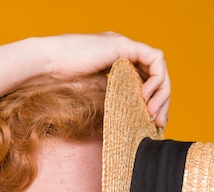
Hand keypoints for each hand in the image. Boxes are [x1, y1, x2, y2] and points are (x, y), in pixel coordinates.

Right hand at [44, 32, 169, 127]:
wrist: (50, 65)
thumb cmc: (63, 82)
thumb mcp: (96, 94)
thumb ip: (113, 99)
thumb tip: (129, 121)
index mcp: (119, 64)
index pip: (148, 81)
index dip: (155, 102)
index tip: (154, 123)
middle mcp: (126, 53)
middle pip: (157, 76)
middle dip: (163, 101)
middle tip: (159, 122)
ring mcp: (126, 47)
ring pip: (159, 67)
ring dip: (161, 92)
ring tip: (151, 112)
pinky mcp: (125, 45)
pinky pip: (154, 59)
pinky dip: (155, 79)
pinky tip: (145, 96)